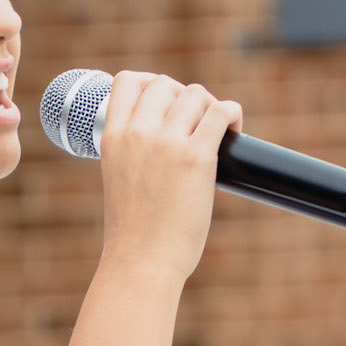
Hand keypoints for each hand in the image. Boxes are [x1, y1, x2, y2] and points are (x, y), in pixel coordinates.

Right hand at [98, 71, 243, 284]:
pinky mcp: (197, 157)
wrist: (142, 264)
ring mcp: (167, 143)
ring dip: (209, 108)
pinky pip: (221, 112)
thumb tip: (167, 133)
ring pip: (196, 94)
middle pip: (166, 84)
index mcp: (112, 139)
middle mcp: (138, 134)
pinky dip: (232, 114)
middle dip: (183, 99)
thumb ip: (134, 151)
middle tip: (194, 126)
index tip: (164, 105)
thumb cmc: (133, 234)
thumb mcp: (119, 180)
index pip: (127, 81)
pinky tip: (233, 132)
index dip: (150, 84)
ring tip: (214, 134)